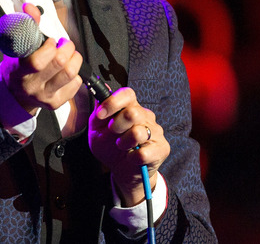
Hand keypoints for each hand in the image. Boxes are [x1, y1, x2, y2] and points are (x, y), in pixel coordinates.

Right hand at [0, 3, 82, 113]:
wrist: (15, 95)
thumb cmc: (17, 67)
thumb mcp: (18, 47)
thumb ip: (27, 26)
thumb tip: (32, 7)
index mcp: (20, 70)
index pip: (37, 61)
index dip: (49, 47)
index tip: (51, 40)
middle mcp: (32, 85)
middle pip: (59, 64)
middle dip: (67, 47)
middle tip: (64, 44)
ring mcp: (45, 96)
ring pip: (70, 74)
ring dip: (75, 59)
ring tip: (70, 54)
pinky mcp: (56, 103)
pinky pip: (76, 85)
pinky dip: (76, 74)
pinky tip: (68, 69)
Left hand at [88, 87, 169, 206]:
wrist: (122, 171)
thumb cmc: (110, 147)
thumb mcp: (97, 130)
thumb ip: (99, 111)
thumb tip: (103, 88)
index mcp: (130, 107)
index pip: (128, 94)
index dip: (113, 102)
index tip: (100, 115)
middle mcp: (146, 116)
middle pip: (132, 112)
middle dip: (116, 125)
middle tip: (112, 133)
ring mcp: (156, 132)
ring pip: (138, 133)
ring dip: (124, 143)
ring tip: (122, 147)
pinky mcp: (162, 148)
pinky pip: (144, 153)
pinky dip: (132, 158)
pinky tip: (131, 158)